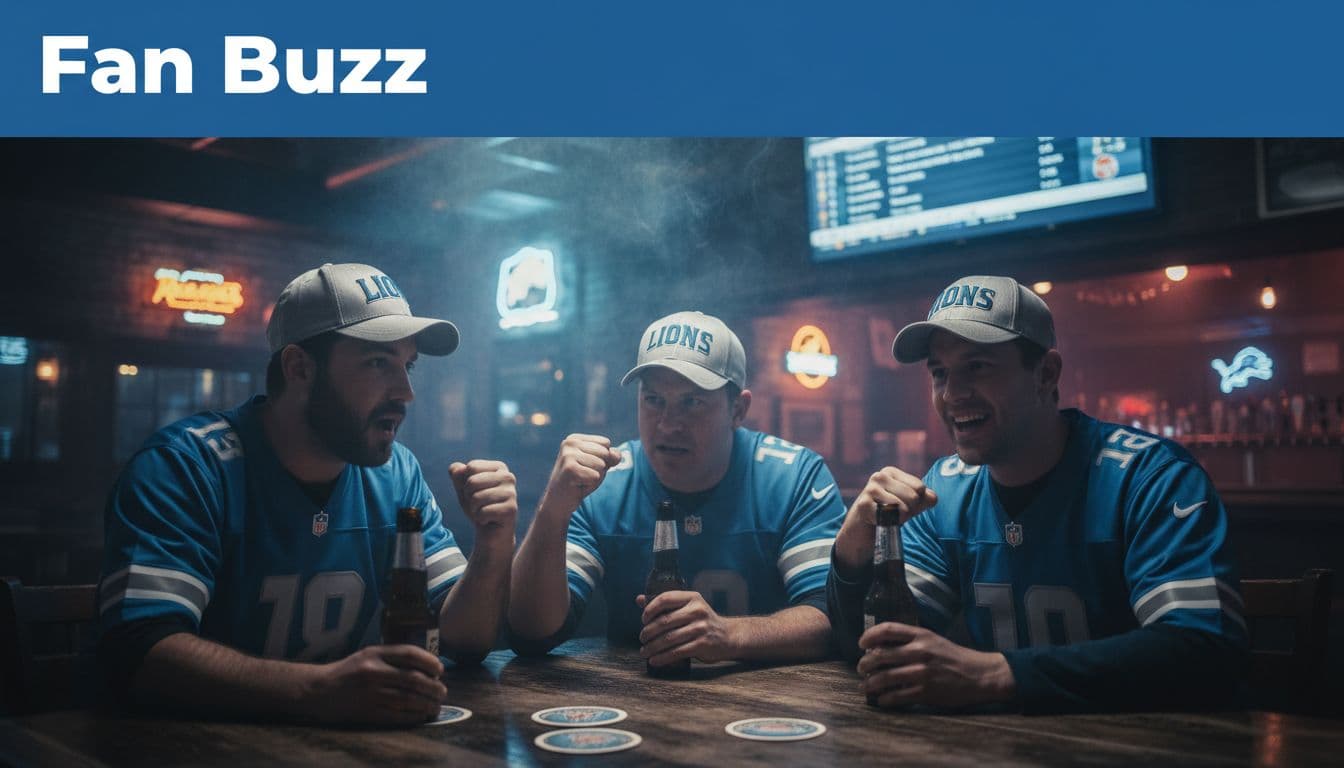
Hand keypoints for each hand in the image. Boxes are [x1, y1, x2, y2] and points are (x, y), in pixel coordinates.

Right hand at [305, 645, 445, 725]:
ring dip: (427, 704)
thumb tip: (427, 667)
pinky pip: (398, 715)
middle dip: (434, 687)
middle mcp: (373, 671)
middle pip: (414, 679)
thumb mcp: (367, 655)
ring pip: (409, 699)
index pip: (410, 654)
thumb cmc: (348, 672)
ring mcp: (370, 693)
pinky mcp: (368, 712)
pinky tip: (421, 715)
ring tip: (436, 705)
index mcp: (374, 653)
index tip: (440, 670)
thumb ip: (393, 657)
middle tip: (442, 692)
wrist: (318, 691)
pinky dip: (414, 716)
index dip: (430, 662)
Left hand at [450, 460, 517, 547]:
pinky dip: (480, 518)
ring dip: (474, 509)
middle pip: (472, 481)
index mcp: (499, 468)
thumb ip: (458, 475)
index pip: (471, 467)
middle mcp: (508, 477)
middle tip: (479, 505)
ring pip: (476, 497)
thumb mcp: (464, 489)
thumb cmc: (478, 507)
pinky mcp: (511, 509)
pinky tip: (489, 520)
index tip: (475, 493)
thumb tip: (455, 468)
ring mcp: (512, 493)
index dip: (466, 483)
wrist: (491, 532)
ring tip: (484, 513)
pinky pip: (483, 512)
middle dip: (469, 497)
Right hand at [538, 434, 622, 518]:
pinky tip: (577, 486)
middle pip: (605, 453)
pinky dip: (590, 485)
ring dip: (594, 477)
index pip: (605, 443)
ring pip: (601, 465)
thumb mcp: (598, 466)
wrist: (558, 502)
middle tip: (583, 476)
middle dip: (600, 469)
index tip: (585, 467)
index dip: (602, 459)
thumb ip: (611, 456)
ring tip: (580, 481)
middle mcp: (569, 443)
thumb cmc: (580, 482)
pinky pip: (595, 476)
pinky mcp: (569, 469)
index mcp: (575, 439)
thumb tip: (616, 455)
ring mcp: (568, 455)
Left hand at [636, 590, 737, 666]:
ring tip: (644, 652)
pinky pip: (677, 652)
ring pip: (669, 638)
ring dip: (652, 647)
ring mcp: (701, 628)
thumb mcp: (688, 607)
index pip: (665, 598)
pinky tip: (654, 661)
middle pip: (664, 621)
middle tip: (642, 639)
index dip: (650, 609)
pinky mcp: (703, 644)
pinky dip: (663, 658)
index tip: (643, 620)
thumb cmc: (702, 621)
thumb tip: (639, 599)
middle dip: (648, 632)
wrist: (728, 636)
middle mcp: (697, 610)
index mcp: (692, 597)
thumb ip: (665, 604)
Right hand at [835, 467, 937, 570]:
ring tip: (888, 517)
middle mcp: (880, 476)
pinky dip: (889, 523)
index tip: (902, 505)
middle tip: (894, 514)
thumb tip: (932, 498)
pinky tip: (879, 521)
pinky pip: (890, 515)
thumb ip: (925, 499)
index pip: (920, 488)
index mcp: (891, 472)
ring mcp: (870, 489)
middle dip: (909, 511)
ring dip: (900, 518)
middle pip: (914, 497)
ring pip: (903, 506)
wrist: (861, 531)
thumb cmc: (887, 514)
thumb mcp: (909, 504)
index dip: (916, 502)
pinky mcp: (864, 504)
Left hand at [856, 622, 1013, 708]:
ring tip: (867, 686)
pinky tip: (882, 700)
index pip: (887, 629)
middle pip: (880, 655)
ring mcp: (922, 673)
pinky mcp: (926, 692)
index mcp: (921, 635)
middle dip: (865, 664)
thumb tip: (880, 647)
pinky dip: (884, 700)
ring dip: (870, 684)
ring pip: (884, 678)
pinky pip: (896, 696)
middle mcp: (920, 652)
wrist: (980, 675)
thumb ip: (910, 641)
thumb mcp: (933, 640)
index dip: (869, 636)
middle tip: (861, 669)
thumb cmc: (954, 657)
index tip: (861, 644)